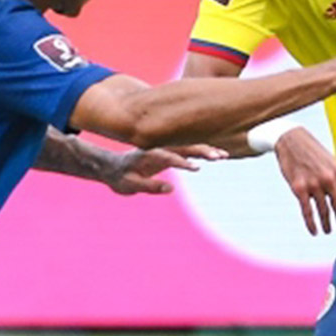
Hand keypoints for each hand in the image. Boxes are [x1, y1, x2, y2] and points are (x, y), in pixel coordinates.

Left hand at [107, 144, 226, 194]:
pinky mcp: (169, 152)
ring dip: (205, 150)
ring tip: (223, 156)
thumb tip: (171, 188)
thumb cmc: (121, 178)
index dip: (182, 162)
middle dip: (201, 151)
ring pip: (188, 146)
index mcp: (148, 154)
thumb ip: (149, 186)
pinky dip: (202, 151)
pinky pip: (188, 150)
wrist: (113, 167)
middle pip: (183, 146)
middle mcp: (158, 147)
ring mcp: (164, 148)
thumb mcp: (130, 186)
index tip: (196, 168)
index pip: (167, 156)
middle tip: (218, 157)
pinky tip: (217, 155)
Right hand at [274, 128, 335, 235]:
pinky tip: (314, 230)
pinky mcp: (299, 188)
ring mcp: (314, 184)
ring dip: (327, 224)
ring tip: (328, 230)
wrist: (291, 140)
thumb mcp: (332, 163)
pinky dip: (311, 223)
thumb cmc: (313, 152)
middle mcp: (329, 179)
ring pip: (323, 210)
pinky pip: (307, 211)